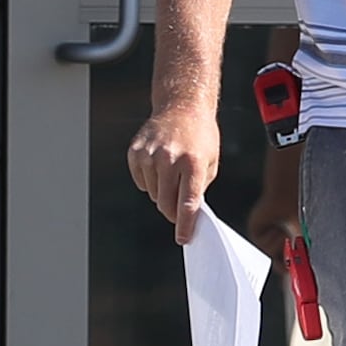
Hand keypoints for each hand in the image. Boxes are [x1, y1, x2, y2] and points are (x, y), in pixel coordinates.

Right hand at [126, 101, 219, 245]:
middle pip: (166, 204)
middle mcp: (169, 158)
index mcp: (193, 162)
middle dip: (173, 214)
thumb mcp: (210, 162)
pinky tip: (159, 166)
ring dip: (162, 193)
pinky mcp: (135, 152)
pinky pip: (141, 182)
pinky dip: (150, 182)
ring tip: (172, 174)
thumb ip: (199, 189)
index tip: (183, 239)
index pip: (187, 203)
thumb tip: (187, 215)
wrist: (182, 106)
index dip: (185, 225)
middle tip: (178, 213)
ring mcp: (150, 154)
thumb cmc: (200, 137)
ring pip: (153, 194)